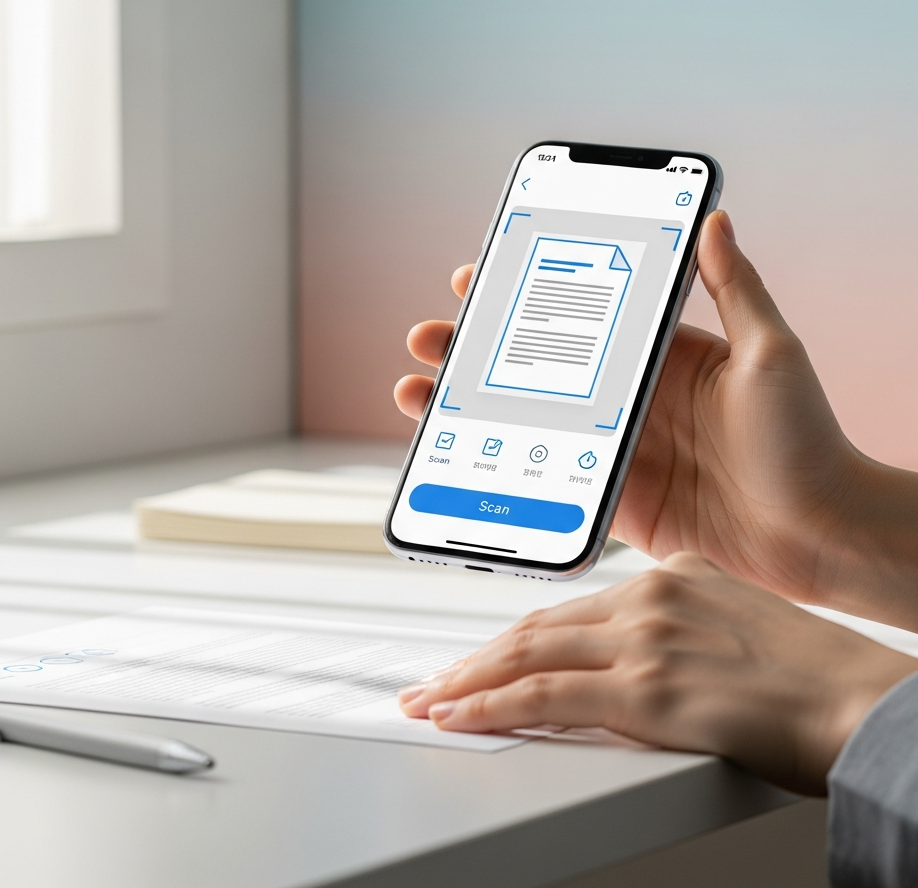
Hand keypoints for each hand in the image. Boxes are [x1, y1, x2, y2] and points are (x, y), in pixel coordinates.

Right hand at [395, 212, 917, 628]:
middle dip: (474, 348)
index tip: (475, 276)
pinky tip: (457, 455)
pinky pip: (542, 479)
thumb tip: (715, 220)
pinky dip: (496, 466)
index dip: (521, 295)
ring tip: (418, 392)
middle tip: (428, 337)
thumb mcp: (773, 353)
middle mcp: (628, 400)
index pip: (577, 315)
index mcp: (661, 357)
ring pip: (523, 419)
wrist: (819, 536)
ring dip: (467, 406)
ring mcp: (614, 450)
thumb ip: (736, 290)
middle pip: (533, 367)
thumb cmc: (809, 443)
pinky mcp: (610, 497)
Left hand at [398, 554, 917, 795]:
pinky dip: (492, 705)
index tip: (481, 656)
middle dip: (475, 657)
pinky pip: (545, 695)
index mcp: (668, 578)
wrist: (864, 703)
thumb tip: (631, 655)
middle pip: (536, 627)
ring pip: (528, 655)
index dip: (514, 637)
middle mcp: (649, 598)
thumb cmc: (814, 675)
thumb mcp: (734, 624)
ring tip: (431, 699)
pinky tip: (461, 717)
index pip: (567, 609)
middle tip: (434, 679)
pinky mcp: (648, 689)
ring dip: (469, 680)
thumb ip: (675, 626)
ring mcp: (645, 641)